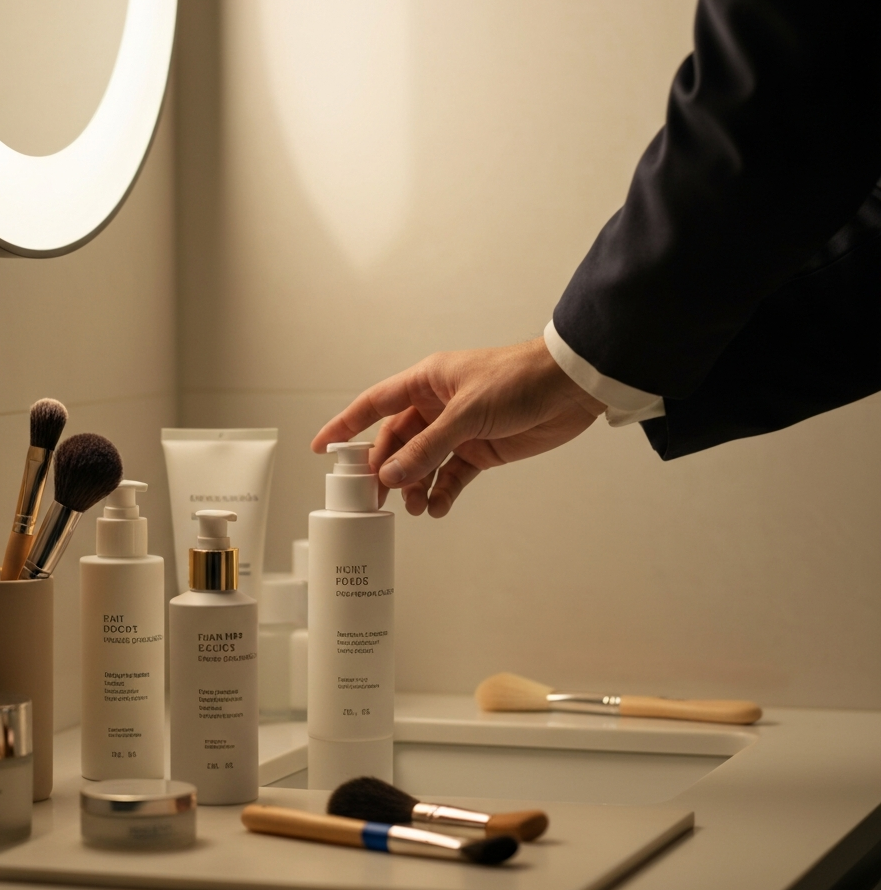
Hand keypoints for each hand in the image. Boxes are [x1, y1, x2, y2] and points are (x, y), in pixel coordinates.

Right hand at [311, 337, 605, 516]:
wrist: (569, 388)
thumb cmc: (518, 381)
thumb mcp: (466, 414)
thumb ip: (427, 448)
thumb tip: (391, 475)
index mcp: (426, 382)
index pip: (373, 405)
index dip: (345, 426)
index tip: (321, 448)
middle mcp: (437, 405)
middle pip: (396, 442)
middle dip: (384, 470)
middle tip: (375, 499)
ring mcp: (458, 430)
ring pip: (423, 463)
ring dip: (415, 485)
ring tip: (413, 507)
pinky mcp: (481, 450)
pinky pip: (451, 476)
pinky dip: (442, 493)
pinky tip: (437, 508)